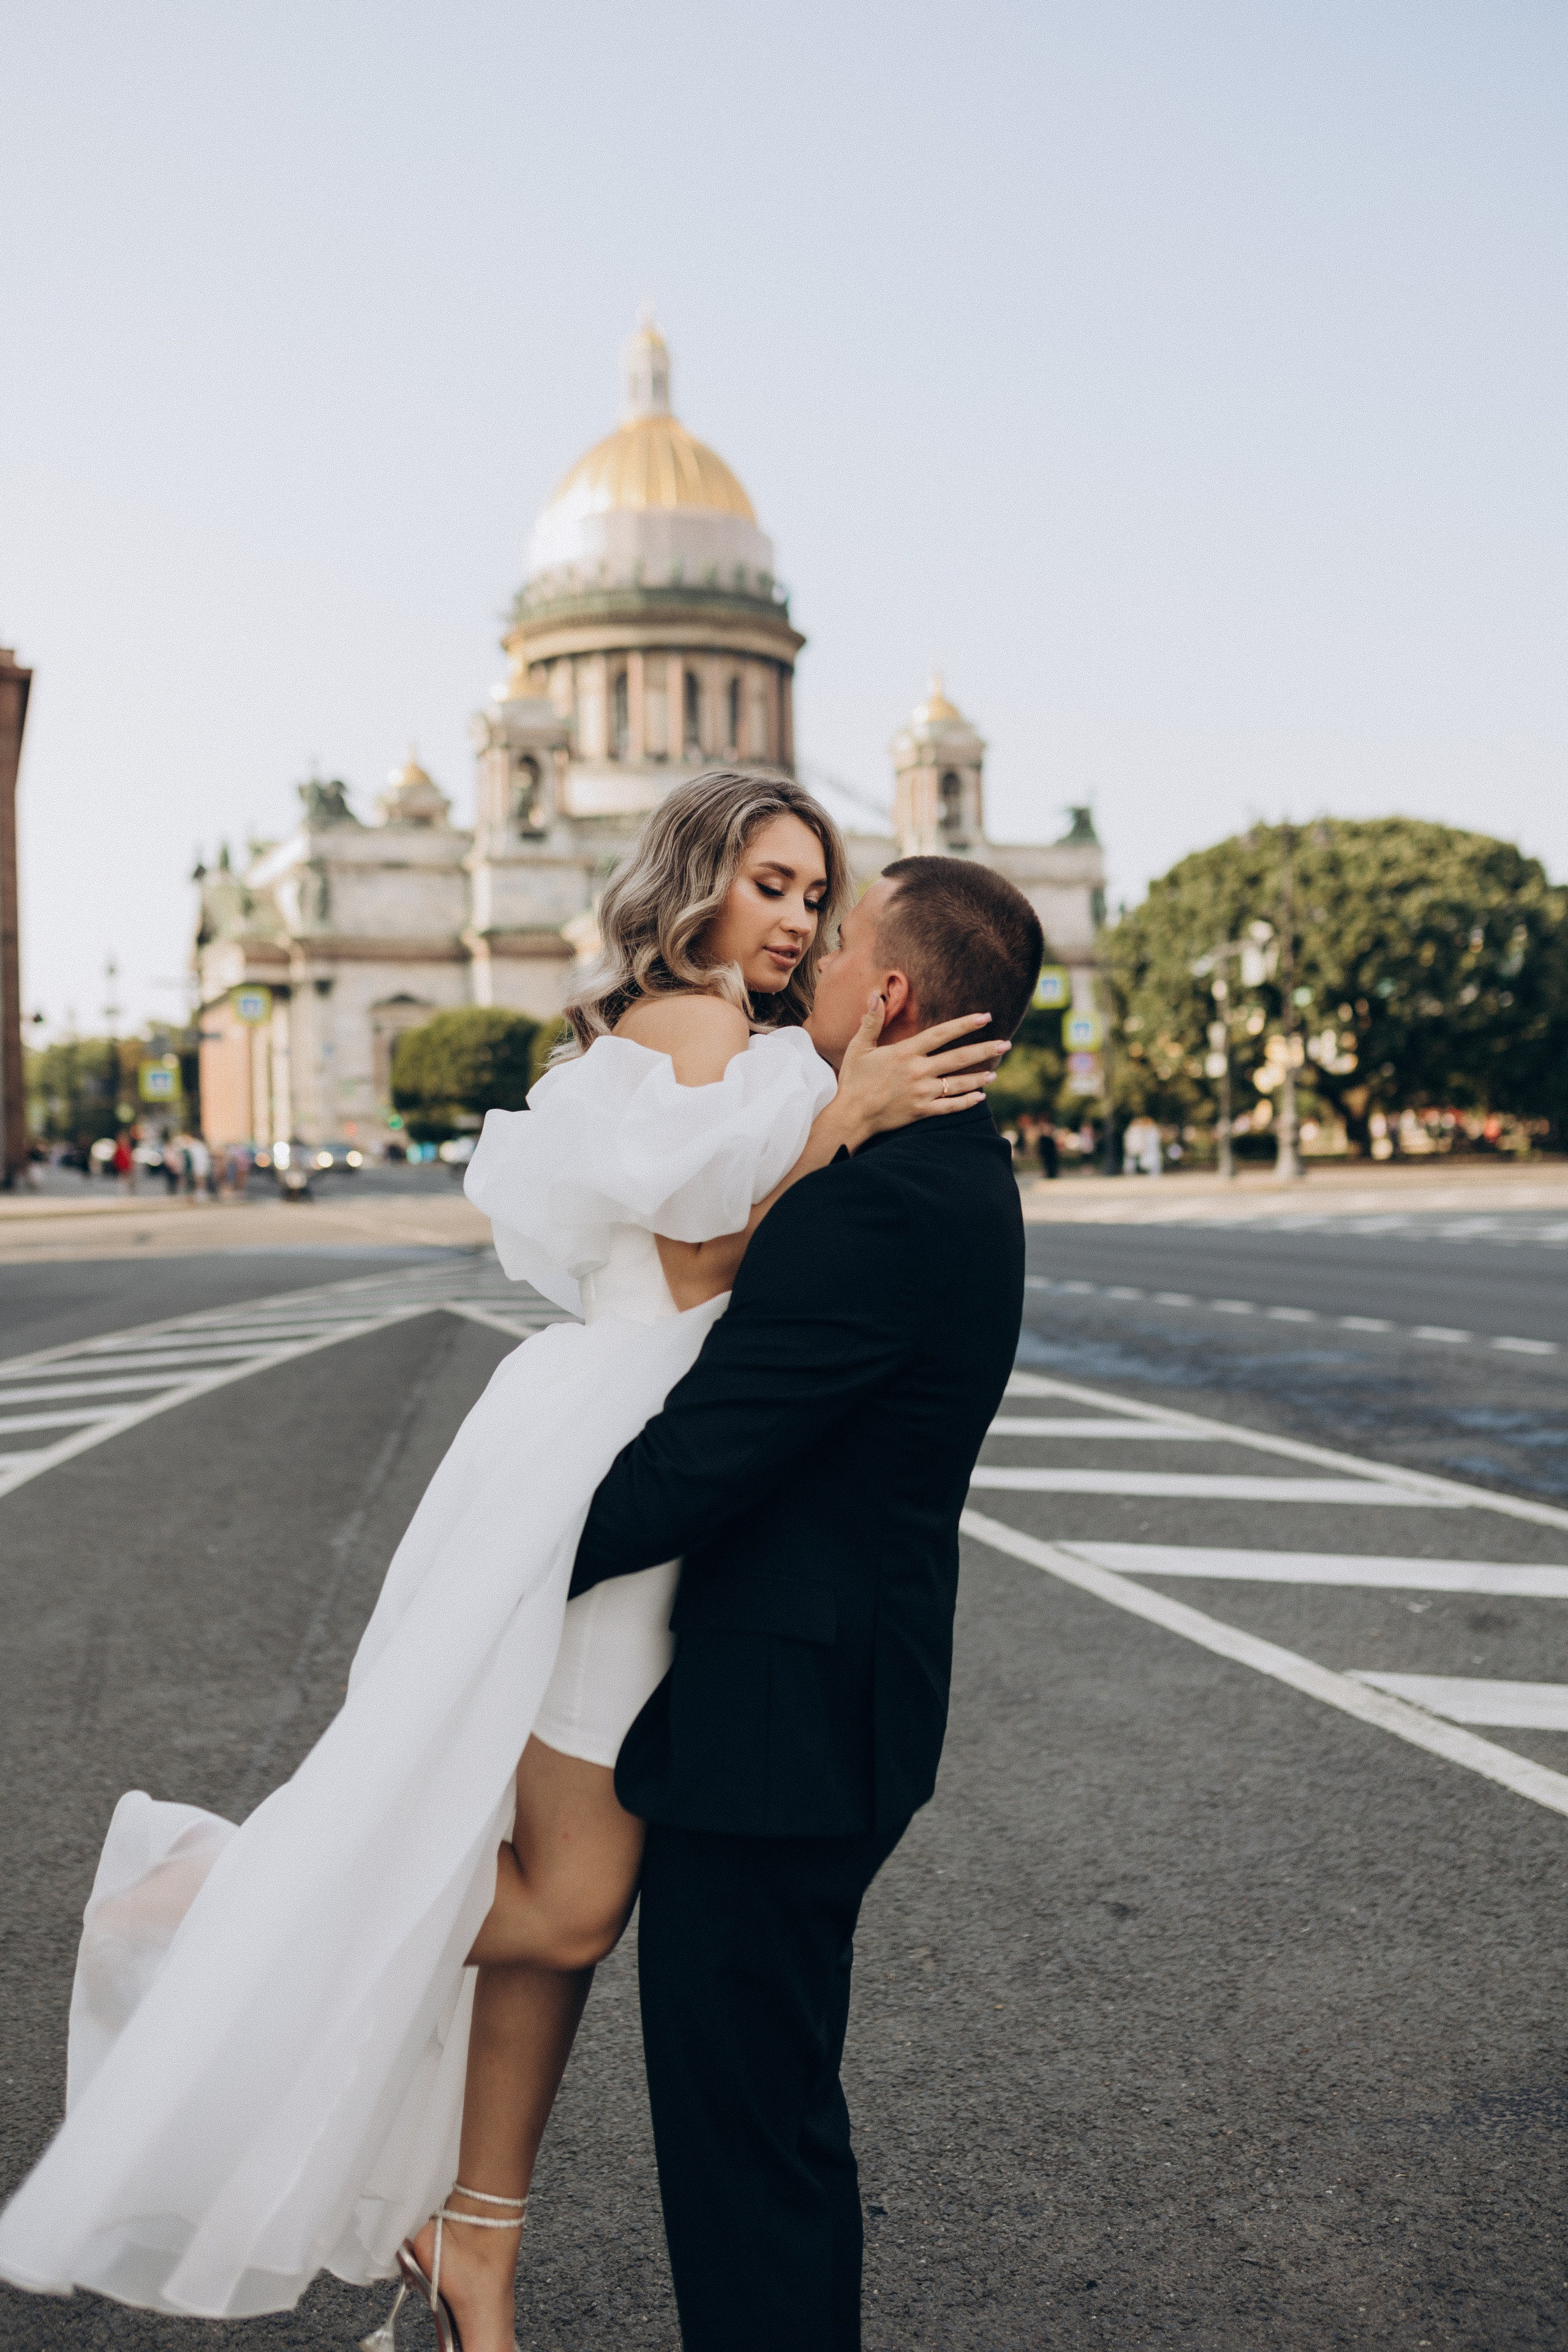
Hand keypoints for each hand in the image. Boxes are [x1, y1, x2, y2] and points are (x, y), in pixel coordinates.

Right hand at [833, 994, 1010, 1142]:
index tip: (984, 1017)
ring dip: (980, 1077)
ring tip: (996, 1072)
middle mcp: (918, 1071)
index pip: (940, 1034)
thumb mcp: (859, 1048)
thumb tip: (875, 994)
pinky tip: (981, 1097)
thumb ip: (871, 1021)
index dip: (964, 1024)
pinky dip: (966, 1102)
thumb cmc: (854, 1080)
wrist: (851, 1115)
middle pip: (958, 1058)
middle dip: (984, 1049)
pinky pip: (950, 1106)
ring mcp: (922, 1093)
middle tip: (1006, 1044)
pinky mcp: (921, 1111)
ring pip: (959, 1084)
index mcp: (905, 1053)